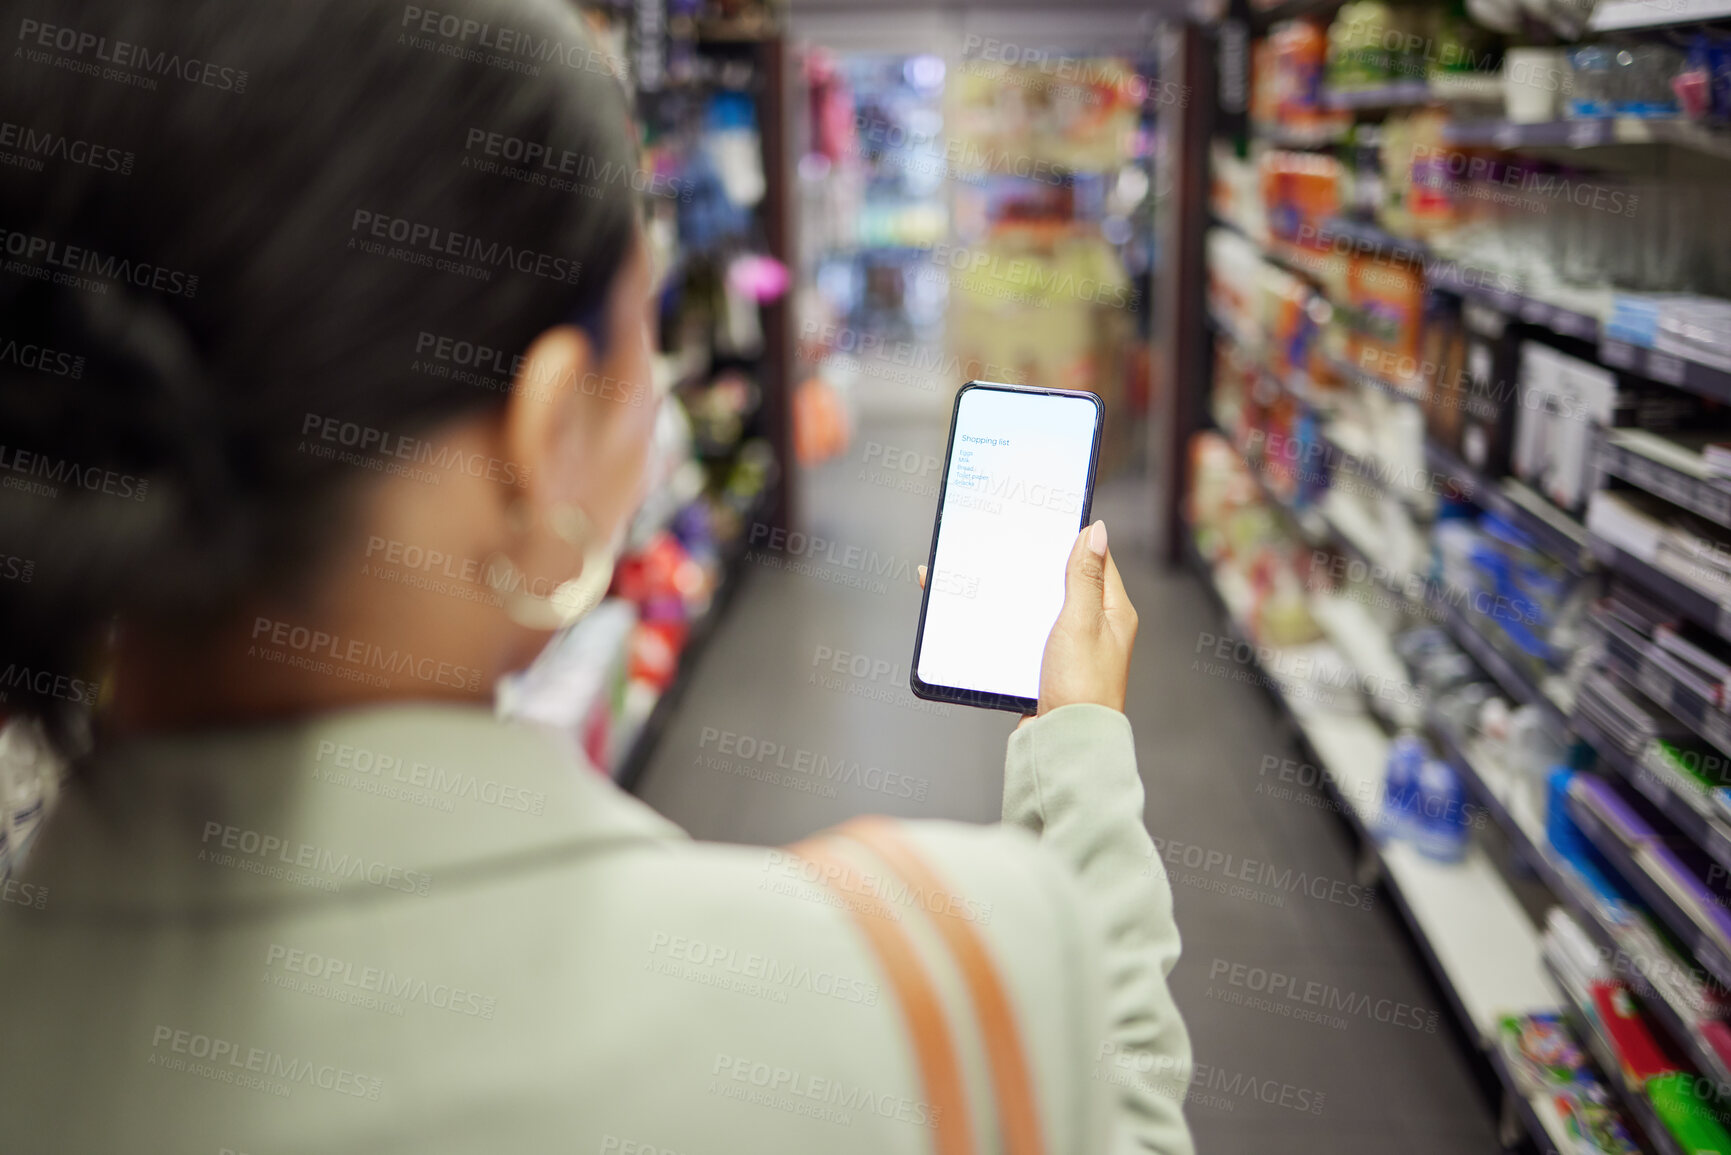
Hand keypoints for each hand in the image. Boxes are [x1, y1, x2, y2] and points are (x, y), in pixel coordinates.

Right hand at [917, 519, 1136, 727]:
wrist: (1065, 744)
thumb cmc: (1082, 688)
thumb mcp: (1082, 621)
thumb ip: (1085, 576)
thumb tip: (1097, 530)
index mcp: (1113, 611)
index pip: (1095, 560)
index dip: (1070, 539)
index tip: (1043, 520)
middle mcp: (1094, 628)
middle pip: (1062, 583)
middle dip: (1033, 566)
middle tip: (1005, 546)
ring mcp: (1070, 649)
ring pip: (1039, 609)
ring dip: (1015, 595)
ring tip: (984, 578)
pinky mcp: (1046, 667)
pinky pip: (1026, 634)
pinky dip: (1007, 623)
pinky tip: (983, 617)